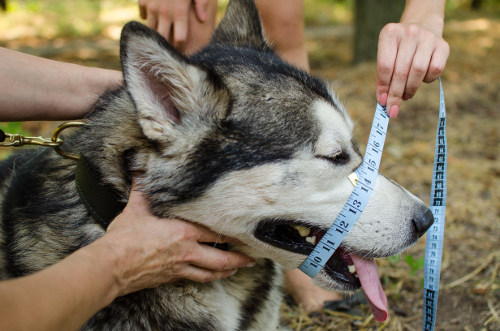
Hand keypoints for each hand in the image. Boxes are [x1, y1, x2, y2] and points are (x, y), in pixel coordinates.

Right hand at [102, 182, 254, 295]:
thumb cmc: (125, 239)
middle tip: (251, 260)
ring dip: (224, 272)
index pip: (215, 234)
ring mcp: (178, 269)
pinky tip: (206, 277)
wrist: (111, 267)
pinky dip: (204, 279)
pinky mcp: (168, 279)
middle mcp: (186, 252)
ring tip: (235, 270)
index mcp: (183, 233)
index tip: (245, 235)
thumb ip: (142, 189)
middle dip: (238, 260)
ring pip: (209, 274)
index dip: (232, 235)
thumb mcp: (135, 209)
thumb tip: (140, 169)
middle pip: (220, 259)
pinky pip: (192, 279)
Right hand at [138, 0, 209, 49]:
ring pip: (151, 30)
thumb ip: (202, 3)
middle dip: (166, 45)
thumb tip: (203, 20)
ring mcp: (152, 7)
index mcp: (179, 11)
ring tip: (163, 35)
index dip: (181, 45)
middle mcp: (164, 12)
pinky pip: (144, 16)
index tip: (183, 47)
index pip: (179, 38)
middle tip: (170, 48)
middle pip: (162, 38)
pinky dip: (148, 19)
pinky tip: (155, 17)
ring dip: (156, 34)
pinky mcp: (143, 0)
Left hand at [376, 23, 449, 117]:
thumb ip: (383, 76)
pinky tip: (421, 80)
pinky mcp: (443, 45)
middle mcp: (409, 32)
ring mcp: (427, 37)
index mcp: (390, 33)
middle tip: (393, 108)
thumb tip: (384, 101)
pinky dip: (427, 80)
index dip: (383, 87)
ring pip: (418, 71)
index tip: (382, 102)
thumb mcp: (388, 56)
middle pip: (401, 71)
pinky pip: (435, 70)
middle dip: (395, 94)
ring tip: (406, 96)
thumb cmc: (400, 49)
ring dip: (410, 89)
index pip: (385, 66)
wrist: (423, 26)